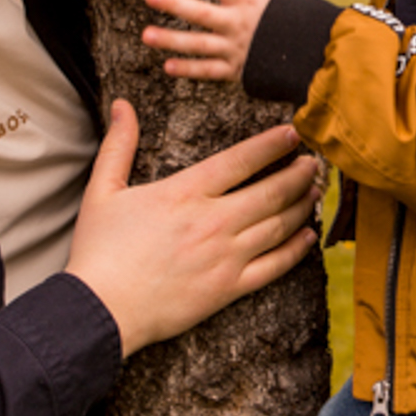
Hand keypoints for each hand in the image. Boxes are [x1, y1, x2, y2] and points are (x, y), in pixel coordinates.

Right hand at [66, 99, 319, 356]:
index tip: (293, 133)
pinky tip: (308, 235)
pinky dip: (296, 249)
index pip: (241, 160)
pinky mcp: (228, 289)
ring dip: (303, 205)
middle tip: (315, 162)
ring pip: (278, 225)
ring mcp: (225, 256)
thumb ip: (119, 145)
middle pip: (270, 191)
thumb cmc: (98, 251)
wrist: (100, 310)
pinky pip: (274, 266)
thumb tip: (121, 105)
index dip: (271, 144)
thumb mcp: (101, 190)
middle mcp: (212, 221)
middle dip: (298, 173)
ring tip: (316, 191)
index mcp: (185, 192)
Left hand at [142, 0, 285, 82]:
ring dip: (172, 40)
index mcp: (248, 1)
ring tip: (146, 34)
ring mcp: (236, 48)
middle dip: (175, 4)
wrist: (313, 54)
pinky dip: (190, 70)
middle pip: (202, 13)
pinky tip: (167, 66)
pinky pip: (210, 71)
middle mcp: (238, 23)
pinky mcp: (237, 70)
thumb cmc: (295, 20)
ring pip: (199, 44)